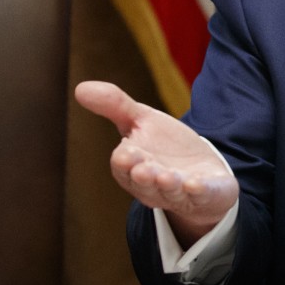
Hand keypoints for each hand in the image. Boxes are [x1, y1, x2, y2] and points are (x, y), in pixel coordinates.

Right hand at [75, 81, 238, 245]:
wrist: (202, 171)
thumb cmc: (165, 147)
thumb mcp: (142, 121)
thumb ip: (115, 106)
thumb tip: (79, 88)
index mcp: (133, 167)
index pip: (124, 164)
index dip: (125, 160)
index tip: (125, 152)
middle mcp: (153, 184)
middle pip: (144, 182)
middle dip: (143, 176)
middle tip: (142, 169)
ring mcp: (179, 192)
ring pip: (170, 191)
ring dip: (168, 185)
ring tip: (168, 177)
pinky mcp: (205, 194)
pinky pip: (200, 196)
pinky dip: (198, 191)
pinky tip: (196, 184)